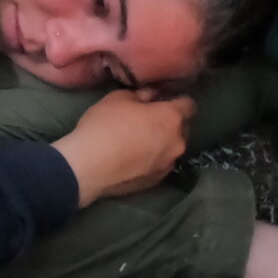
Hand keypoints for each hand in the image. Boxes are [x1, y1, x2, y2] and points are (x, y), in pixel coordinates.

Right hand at [52, 91, 194, 205]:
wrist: (87, 168)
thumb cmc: (104, 126)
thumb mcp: (120, 98)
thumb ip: (142, 94)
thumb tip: (152, 95)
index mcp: (172, 119)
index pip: (189, 104)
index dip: (177, 99)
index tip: (162, 100)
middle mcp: (177, 143)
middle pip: (183, 128)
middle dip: (171, 122)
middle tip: (150, 119)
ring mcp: (168, 165)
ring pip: (172, 148)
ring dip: (163, 142)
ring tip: (141, 141)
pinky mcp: (156, 182)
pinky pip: (161, 165)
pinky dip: (153, 159)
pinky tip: (135, 158)